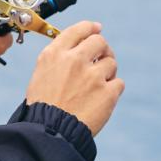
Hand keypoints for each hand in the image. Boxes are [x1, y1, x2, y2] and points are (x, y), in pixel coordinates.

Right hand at [23, 20, 123, 136]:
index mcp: (55, 54)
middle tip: (101, 59)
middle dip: (102, 49)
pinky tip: (100, 99)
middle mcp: (75, 60)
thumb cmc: (44, 105)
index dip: (90, 28)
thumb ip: (60, 56)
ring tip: (95, 87)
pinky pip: (119, 83)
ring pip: (111, 63)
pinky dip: (112, 90)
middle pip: (100, 42)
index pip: (79, 29)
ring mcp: (93, 76)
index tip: (97, 29)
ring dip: (106, 72)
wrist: (50, 132)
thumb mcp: (42, 73)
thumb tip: (79, 44)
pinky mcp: (108, 92)